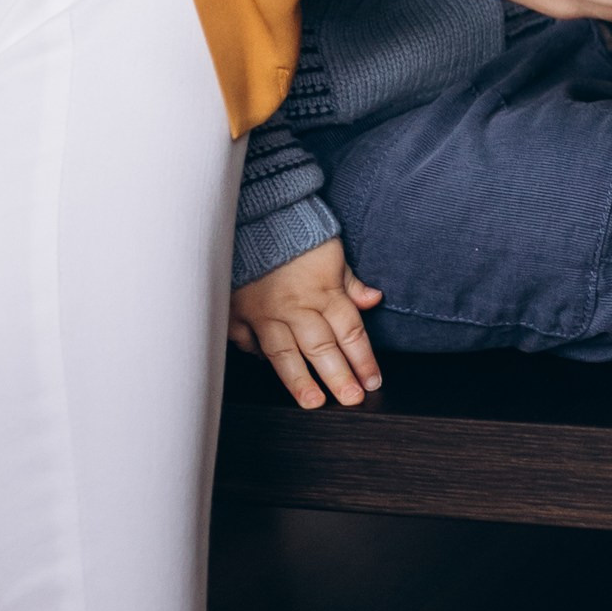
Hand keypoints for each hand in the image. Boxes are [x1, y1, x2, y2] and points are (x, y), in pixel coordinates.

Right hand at [230, 238, 383, 409]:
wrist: (253, 209)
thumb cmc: (295, 229)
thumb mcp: (331, 249)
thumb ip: (350, 281)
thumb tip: (374, 299)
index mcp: (322, 289)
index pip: (350, 332)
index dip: (364, 360)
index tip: (372, 382)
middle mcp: (295, 305)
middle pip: (321, 348)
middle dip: (338, 377)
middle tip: (350, 400)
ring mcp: (264, 310)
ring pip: (284, 352)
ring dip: (300, 380)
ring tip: (312, 401)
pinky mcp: (236, 309)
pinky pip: (246, 338)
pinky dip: (254, 352)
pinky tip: (263, 364)